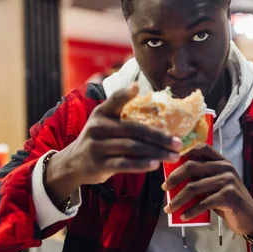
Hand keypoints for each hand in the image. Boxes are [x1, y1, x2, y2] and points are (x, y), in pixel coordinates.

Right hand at [45, 84, 182, 204]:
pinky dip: (141, 164)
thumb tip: (158, 110)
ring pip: (132, 147)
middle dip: (159, 136)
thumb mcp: (104, 123)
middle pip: (133, 129)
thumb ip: (123, 115)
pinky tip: (155, 164)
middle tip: (178, 142)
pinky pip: (123, 164)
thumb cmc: (99, 140)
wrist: (74, 162)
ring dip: (156, 152)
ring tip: (173, 156)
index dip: (124, 94)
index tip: (137, 87)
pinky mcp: (99, 164)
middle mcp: (98, 127)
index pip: (113, 100)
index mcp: (102, 113)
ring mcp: (97, 146)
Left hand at [162, 143, 252, 237]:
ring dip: (178, 199)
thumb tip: (174, 178)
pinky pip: (203, 203)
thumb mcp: (216, 184)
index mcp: (221, 161)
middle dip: (174, 178)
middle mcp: (224, 167)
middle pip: (191, 166)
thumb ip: (202, 177)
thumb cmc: (229, 201)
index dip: (183, 152)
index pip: (200, 148)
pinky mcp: (228, 196)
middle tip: (164, 188)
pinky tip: (183, 216)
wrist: (250, 217)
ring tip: (169, 208)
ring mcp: (227, 181)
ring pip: (193, 187)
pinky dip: (190, 211)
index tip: (169, 163)